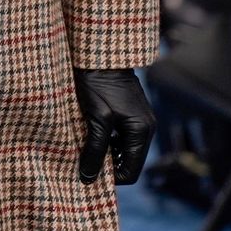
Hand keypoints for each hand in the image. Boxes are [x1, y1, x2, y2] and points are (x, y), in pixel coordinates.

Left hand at [73, 68, 155, 184]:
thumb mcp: (96, 119)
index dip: (109, 177)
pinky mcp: (130, 111)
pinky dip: (107, 139)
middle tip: (84, 161)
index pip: (130, 172)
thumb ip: (94, 150)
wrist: (99, 52)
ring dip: (106, 151)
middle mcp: (146, 127)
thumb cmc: (98, 82)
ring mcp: (139, 118)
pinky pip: (121, 135)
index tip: (88, 173)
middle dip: (107, 164)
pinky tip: (90, 132)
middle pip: (128, 161)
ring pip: (123, 149)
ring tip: (85, 146)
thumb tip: (88, 178)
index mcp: (142, 131)